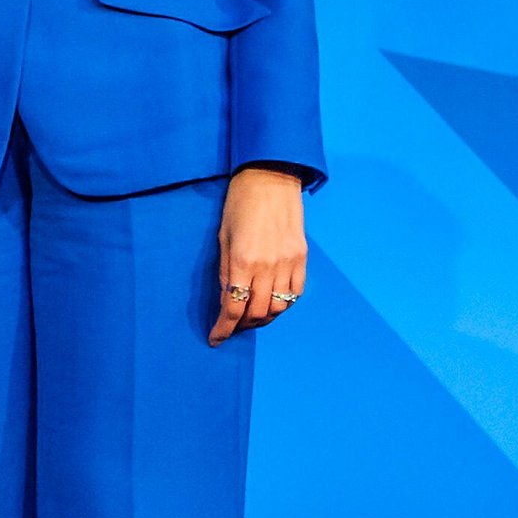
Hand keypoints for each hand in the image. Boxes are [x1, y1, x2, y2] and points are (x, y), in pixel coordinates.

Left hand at [209, 165, 308, 344]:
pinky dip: (283, 304)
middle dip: (242, 325)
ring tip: (251, 317)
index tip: (216, 339)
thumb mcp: (223, 238)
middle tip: (232, 326)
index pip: (233, 307)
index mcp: (242, 261)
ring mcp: (288, 263)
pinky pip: (295, 293)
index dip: (224, 328)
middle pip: (257, 312)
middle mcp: (268, 266)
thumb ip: (225, 272)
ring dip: (263, 318)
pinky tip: (272, 302)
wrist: (270, 178)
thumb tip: (226, 300)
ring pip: (279, 308)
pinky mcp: (302, 258)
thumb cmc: (239, 205)